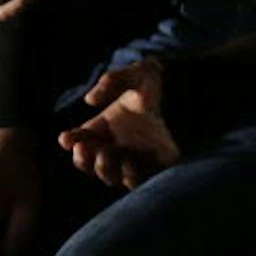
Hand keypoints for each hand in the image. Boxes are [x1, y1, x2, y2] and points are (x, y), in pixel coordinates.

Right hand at [56, 60, 177, 188]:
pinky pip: (136, 181)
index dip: (70, 140)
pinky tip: (130, 161)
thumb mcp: (137, 73)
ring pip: (109, 175)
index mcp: (105, 124)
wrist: (190, 93)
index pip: (80, 138)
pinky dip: (129, 175)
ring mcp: (134, 157)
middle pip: (89, 162)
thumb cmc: (162, 82)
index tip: (66, 138)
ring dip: (104, 168)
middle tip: (85, 148)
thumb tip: (90, 100)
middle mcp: (115, 144)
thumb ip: (113, 80)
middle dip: (83, 159)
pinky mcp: (153, 168)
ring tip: (108, 153)